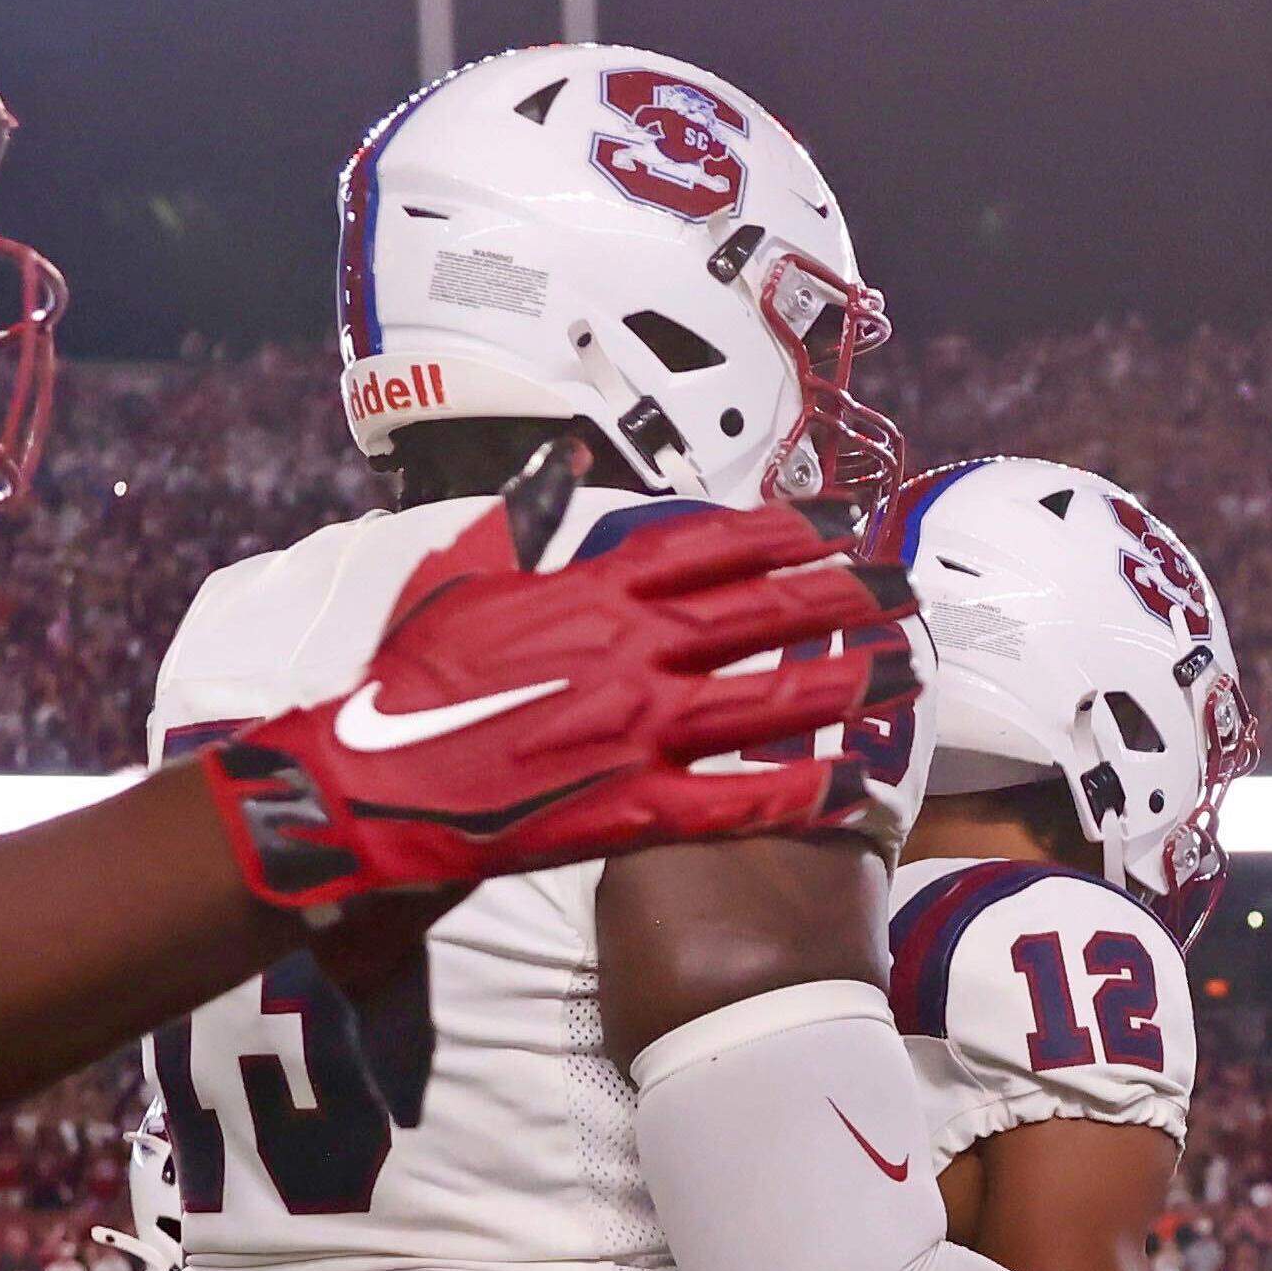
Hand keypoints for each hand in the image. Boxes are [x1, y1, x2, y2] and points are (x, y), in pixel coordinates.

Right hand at [196, 480, 896, 916]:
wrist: (369, 781)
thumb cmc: (407, 680)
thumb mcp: (459, 573)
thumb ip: (524, 514)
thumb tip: (567, 461)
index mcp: (591, 591)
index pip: (711, 546)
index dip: (786, 531)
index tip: (841, 521)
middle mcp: (627, 652)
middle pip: (761, 615)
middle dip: (842, 597)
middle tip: (901, 588)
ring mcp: (634, 732)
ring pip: (765, 702)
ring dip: (842, 686)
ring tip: (902, 673)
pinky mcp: (629, 810)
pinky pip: (734, 801)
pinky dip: (797, 795)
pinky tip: (853, 788)